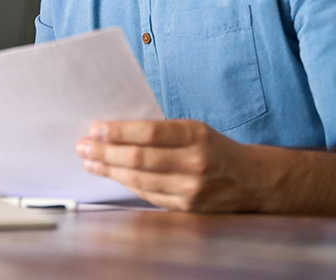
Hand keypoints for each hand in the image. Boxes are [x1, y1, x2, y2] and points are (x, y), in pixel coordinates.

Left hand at [77, 119, 264, 212]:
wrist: (252, 180)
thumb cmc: (215, 148)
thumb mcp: (193, 128)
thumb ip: (160, 130)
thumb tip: (115, 130)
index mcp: (196, 134)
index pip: (150, 132)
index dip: (119, 131)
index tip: (95, 128)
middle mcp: (195, 162)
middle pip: (140, 159)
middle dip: (105, 152)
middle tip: (83, 146)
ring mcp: (191, 188)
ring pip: (140, 180)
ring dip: (109, 170)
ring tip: (90, 161)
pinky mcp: (187, 207)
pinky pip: (149, 195)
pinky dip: (127, 184)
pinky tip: (112, 176)